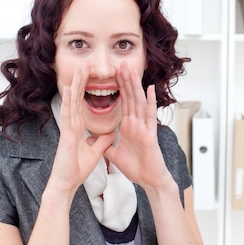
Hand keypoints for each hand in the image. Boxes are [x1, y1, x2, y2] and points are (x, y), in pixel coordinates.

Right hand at [50, 63, 115, 193]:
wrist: (66, 183)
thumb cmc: (76, 169)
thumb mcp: (95, 152)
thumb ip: (102, 141)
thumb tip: (113, 132)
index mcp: (78, 128)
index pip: (83, 104)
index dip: (87, 89)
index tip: (91, 75)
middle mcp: (72, 125)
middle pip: (77, 98)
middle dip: (82, 81)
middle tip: (86, 64)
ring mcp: (68, 129)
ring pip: (72, 102)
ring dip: (76, 85)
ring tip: (80, 69)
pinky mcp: (67, 135)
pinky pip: (68, 116)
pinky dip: (69, 102)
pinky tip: (70, 89)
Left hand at [104, 62, 172, 189]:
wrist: (149, 180)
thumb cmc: (137, 169)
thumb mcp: (115, 156)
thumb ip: (106, 145)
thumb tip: (93, 139)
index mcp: (129, 127)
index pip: (123, 103)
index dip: (119, 88)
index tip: (113, 74)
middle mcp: (137, 124)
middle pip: (131, 98)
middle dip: (126, 81)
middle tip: (121, 63)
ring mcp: (144, 128)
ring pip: (139, 102)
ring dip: (135, 86)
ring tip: (131, 70)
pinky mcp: (150, 135)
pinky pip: (150, 116)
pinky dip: (150, 103)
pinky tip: (149, 89)